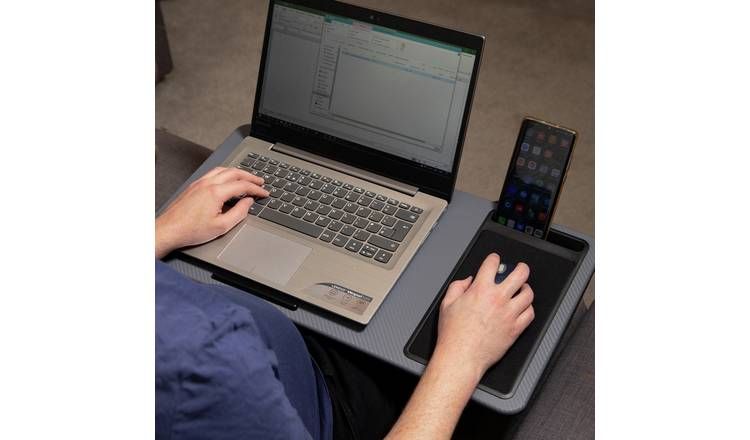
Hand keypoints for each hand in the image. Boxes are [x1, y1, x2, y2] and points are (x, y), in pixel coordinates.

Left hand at [155, 167, 268, 257]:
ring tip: (246, 178)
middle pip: (234, 173)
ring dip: (237, 172)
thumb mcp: (221, 226)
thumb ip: (239, 213)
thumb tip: (248, 203)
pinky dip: (225, 173)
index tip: (264, 193)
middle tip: (260, 181)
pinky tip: (227, 179)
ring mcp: (199, 183)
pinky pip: (213, 173)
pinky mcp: (193, 186)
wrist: (168, 230)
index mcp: (216, 192)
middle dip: (250, 176)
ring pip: (223, 170)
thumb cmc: (190, 230)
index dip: (256, 189)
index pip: (242, 186)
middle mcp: (207, 184)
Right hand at [434, 253, 533, 381]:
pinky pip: (530, 314)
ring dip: (525, 289)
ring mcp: (509, 314)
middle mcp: (498, 299)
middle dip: (521, 268)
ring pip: (528, 294)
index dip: (494, 258)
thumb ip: (457, 287)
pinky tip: (523, 308)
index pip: (492, 264)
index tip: (495, 260)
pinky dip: (528, 308)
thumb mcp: (447, 304)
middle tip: (520, 269)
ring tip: (522, 289)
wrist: (462, 356)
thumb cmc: (454, 334)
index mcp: (480, 290)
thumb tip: (467, 281)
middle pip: (520, 275)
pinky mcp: (515, 329)